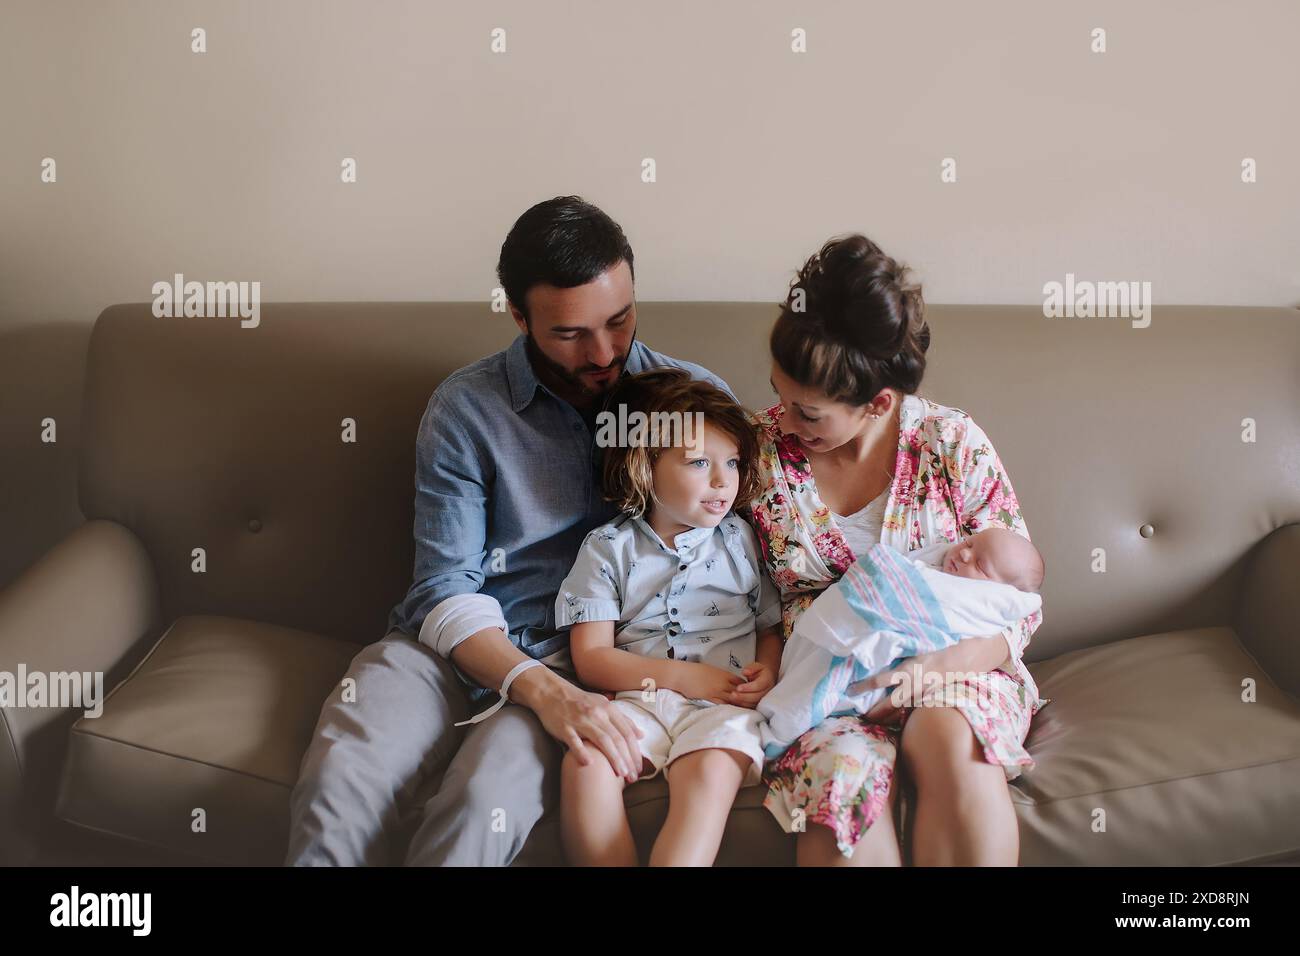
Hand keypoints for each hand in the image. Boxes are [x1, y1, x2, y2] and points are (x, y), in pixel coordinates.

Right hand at [530, 679, 644, 782]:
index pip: (627, 733)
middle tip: (633, 777)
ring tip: (621, 774)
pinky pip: (574, 741)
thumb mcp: (604, 705)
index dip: (635, 752)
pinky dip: (582, 752)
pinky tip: (589, 764)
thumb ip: (622, 720)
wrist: (552, 692)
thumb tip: (641, 735)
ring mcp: (580, 721)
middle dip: (627, 759)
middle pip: (617, 739)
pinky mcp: (564, 728)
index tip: (639, 768)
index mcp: (608, 709)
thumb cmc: (580, 701)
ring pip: (601, 740)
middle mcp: (597, 714)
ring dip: (613, 758)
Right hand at [673, 662, 745, 704]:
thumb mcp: (712, 670)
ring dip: (740, 705)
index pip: (741, 682)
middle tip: (752, 705)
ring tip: (746, 711)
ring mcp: (717, 690)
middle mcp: (723, 682)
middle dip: (747, 698)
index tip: (749, 694)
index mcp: (724, 674)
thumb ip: (721, 676)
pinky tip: (733, 712)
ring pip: (733, 699)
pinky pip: (723, 704)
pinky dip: (729, 708)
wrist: (682, 674)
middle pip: (740, 692)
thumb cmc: (695, 671)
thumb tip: (727, 682)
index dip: (747, 688)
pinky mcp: (710, 698)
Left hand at [729, 661, 776, 708]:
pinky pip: (752, 707)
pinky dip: (743, 705)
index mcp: (767, 680)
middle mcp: (767, 691)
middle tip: (732, 694)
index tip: (738, 687)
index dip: (748, 687)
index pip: (758, 685)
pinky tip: (735, 702)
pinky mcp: (760, 704)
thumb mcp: (757, 666)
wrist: (767, 679)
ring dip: (742, 702)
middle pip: (756, 696)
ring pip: (754, 703)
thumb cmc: (760, 672)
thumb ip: (752, 668)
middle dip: (743, 696)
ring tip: (732, 698)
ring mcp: (764, 699)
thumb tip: (745, 672)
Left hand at [855, 655, 930, 725]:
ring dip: (882, 720)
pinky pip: (907, 715)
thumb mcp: (906, 656)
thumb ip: (891, 663)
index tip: (850, 690)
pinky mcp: (922, 704)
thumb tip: (868, 663)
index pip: (879, 681)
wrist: (948, 665)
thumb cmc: (924, 657)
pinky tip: (887, 723)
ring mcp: (917, 697)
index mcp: (904, 671)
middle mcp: (910, 686)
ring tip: (869, 722)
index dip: (863, 687)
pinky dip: (896, 720)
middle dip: (872, 713)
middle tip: (859, 716)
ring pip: (897, 713)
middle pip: (887, 705)